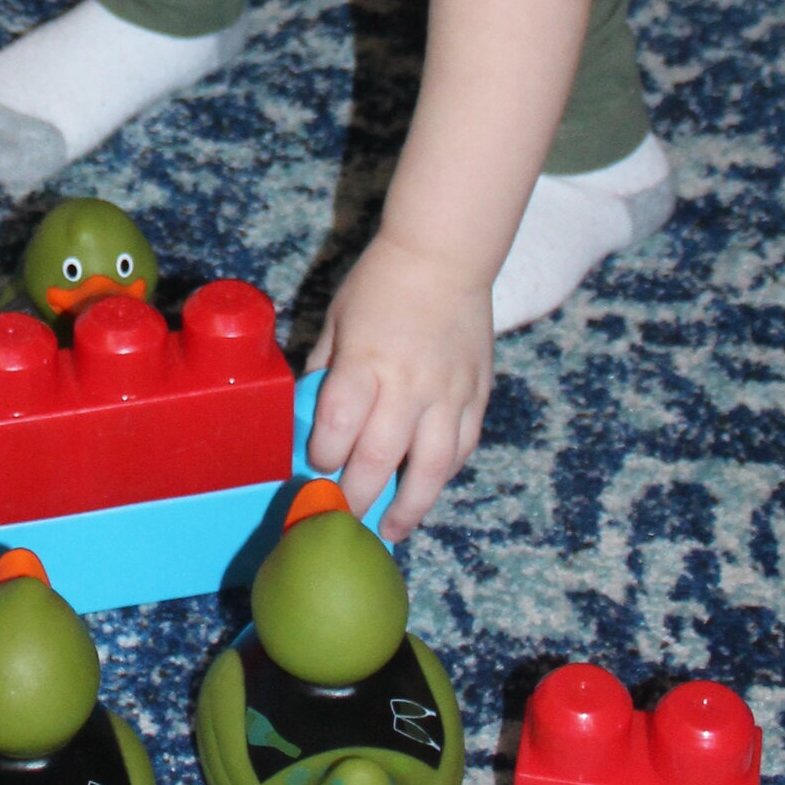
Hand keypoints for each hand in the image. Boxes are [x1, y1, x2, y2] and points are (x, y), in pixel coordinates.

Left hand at [303, 235, 493, 538]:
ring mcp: (449, 393)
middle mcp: (409, 384)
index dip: (324, 456)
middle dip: (358, 496)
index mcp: (366, 362)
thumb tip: (307, 413)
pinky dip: (444, 473)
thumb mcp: (338, 319)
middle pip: (381, 458)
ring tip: (391, 529)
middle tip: (344, 519)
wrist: (444, 255)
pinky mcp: (477, 395)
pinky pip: (463, 447)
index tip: (316, 467)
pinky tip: (428, 487)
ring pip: (432, 468)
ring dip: (409, 506)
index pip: (340, 425)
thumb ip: (325, 369)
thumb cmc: (380, 283)